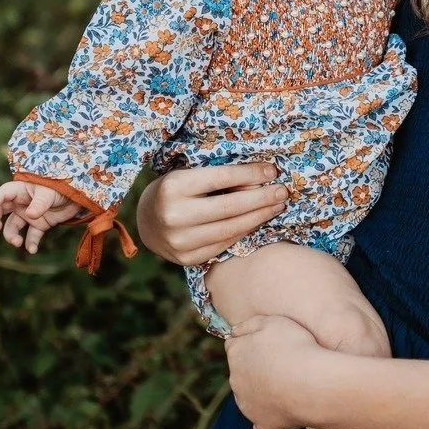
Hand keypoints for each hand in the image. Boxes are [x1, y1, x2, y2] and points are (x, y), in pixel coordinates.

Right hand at [0, 180, 84, 253]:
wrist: (79, 195)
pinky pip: (31, 236)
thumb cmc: (62, 186)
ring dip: (11, 236)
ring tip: (17, 242)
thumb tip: (30, 215)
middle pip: (0, 212)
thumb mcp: (50, 192)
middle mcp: (21, 203)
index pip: (0, 196)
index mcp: (20, 190)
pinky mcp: (40, 225)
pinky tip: (32, 249)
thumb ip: (40, 203)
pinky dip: (30, 243)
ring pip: (12, 227)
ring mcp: (29, 215)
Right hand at [135, 163, 287, 265]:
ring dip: (259, 216)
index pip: (221, 177)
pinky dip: (245, 231)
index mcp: (173, 186)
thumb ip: (219, 177)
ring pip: (231, 228)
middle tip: (283, 191)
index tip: (272, 170)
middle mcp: (173, 215)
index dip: (250, 173)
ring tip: (277, 206)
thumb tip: (262, 175)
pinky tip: (258, 221)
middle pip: (230, 206)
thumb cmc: (175, 190)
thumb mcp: (188, 174)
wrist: (145, 222)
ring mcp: (179, 241)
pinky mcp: (186, 258)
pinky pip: (225, 244)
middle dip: (262, 197)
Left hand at [224, 313, 324, 428]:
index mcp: (236, 354)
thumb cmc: (296, 348)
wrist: (313, 384)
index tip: (269, 344)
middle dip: (255, 369)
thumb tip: (234, 332)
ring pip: (249, 397)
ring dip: (261, 392)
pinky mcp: (263, 424)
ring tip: (288, 385)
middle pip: (241, 373)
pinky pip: (261, 425)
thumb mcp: (272, 321)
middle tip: (282, 364)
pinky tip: (280, 412)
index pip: (234, 346)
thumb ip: (249, 324)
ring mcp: (248, 405)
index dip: (252, 343)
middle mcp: (236, 381)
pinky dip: (268, 420)